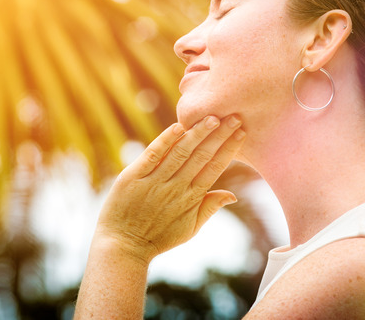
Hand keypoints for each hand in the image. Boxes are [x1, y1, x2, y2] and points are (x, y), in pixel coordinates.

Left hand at [95, 115, 245, 262]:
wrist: (123, 247)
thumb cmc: (158, 237)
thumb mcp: (190, 229)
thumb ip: (210, 208)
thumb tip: (233, 195)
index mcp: (192, 198)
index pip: (214, 168)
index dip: (229, 149)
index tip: (241, 132)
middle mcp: (175, 188)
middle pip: (201, 156)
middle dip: (219, 135)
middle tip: (234, 117)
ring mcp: (154, 181)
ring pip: (180, 153)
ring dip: (197, 134)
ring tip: (212, 117)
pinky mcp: (133, 177)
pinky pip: (152, 155)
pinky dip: (165, 140)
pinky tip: (178, 126)